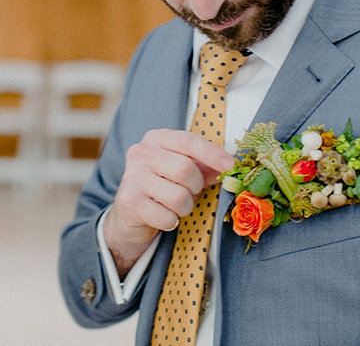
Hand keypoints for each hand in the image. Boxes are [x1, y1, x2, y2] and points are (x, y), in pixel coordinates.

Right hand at [104, 128, 233, 272]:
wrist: (129, 213)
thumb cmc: (162, 185)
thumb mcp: (181, 169)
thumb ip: (203, 165)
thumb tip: (229, 167)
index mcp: (156, 139)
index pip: (188, 141)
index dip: (212, 154)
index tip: (230, 166)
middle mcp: (141, 154)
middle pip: (185, 169)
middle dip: (196, 186)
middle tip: (192, 191)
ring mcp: (133, 178)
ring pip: (178, 197)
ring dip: (185, 207)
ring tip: (176, 205)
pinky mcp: (130, 203)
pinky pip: (166, 217)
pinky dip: (171, 221)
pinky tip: (163, 215)